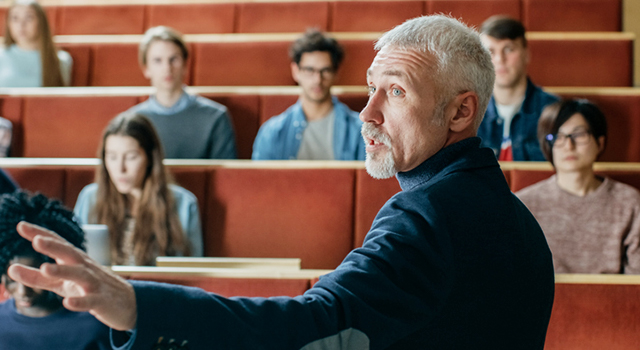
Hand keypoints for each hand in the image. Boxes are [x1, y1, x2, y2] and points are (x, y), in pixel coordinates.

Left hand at [7, 221, 136, 330]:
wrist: (127, 302)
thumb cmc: (89, 288)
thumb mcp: (62, 282)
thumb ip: (37, 277)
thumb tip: (10, 269)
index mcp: (74, 260)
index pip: (57, 243)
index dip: (41, 234)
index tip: (21, 225)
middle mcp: (84, 268)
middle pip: (69, 254)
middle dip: (54, 247)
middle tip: (36, 240)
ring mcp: (94, 284)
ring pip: (79, 275)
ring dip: (63, 271)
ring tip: (45, 268)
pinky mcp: (101, 301)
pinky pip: (90, 301)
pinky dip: (80, 302)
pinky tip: (67, 302)